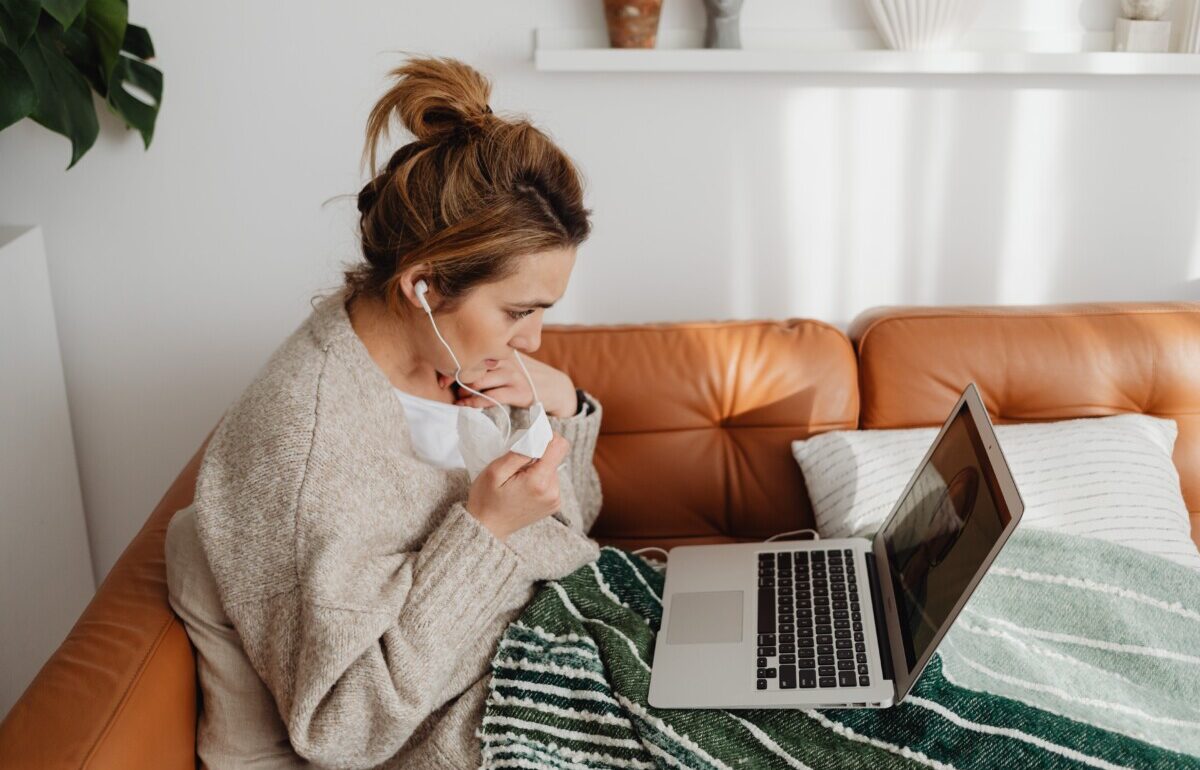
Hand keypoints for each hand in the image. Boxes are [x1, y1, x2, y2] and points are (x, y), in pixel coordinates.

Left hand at [442, 355, 576, 417]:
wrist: (554, 387)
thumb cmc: (524, 377)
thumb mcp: (507, 364)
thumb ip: (488, 364)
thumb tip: (457, 369)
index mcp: (501, 351)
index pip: (473, 352)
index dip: (453, 363)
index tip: (440, 373)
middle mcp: (507, 360)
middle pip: (473, 365)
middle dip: (455, 378)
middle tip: (443, 387)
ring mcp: (514, 376)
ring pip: (481, 381)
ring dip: (465, 391)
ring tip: (457, 398)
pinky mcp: (520, 392)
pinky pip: (492, 397)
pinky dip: (476, 402)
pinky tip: (467, 406)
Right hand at [465, 434, 569, 541]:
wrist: (487, 529)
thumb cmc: (486, 500)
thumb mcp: (495, 471)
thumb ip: (519, 453)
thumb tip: (537, 438)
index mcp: (540, 481)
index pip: (559, 446)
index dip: (545, 437)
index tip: (529, 442)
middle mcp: (553, 491)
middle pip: (554, 457)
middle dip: (536, 456)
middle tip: (515, 468)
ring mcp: (555, 499)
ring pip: (551, 468)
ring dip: (536, 469)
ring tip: (516, 481)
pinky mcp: (553, 504)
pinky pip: (550, 480)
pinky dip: (538, 479)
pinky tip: (522, 489)